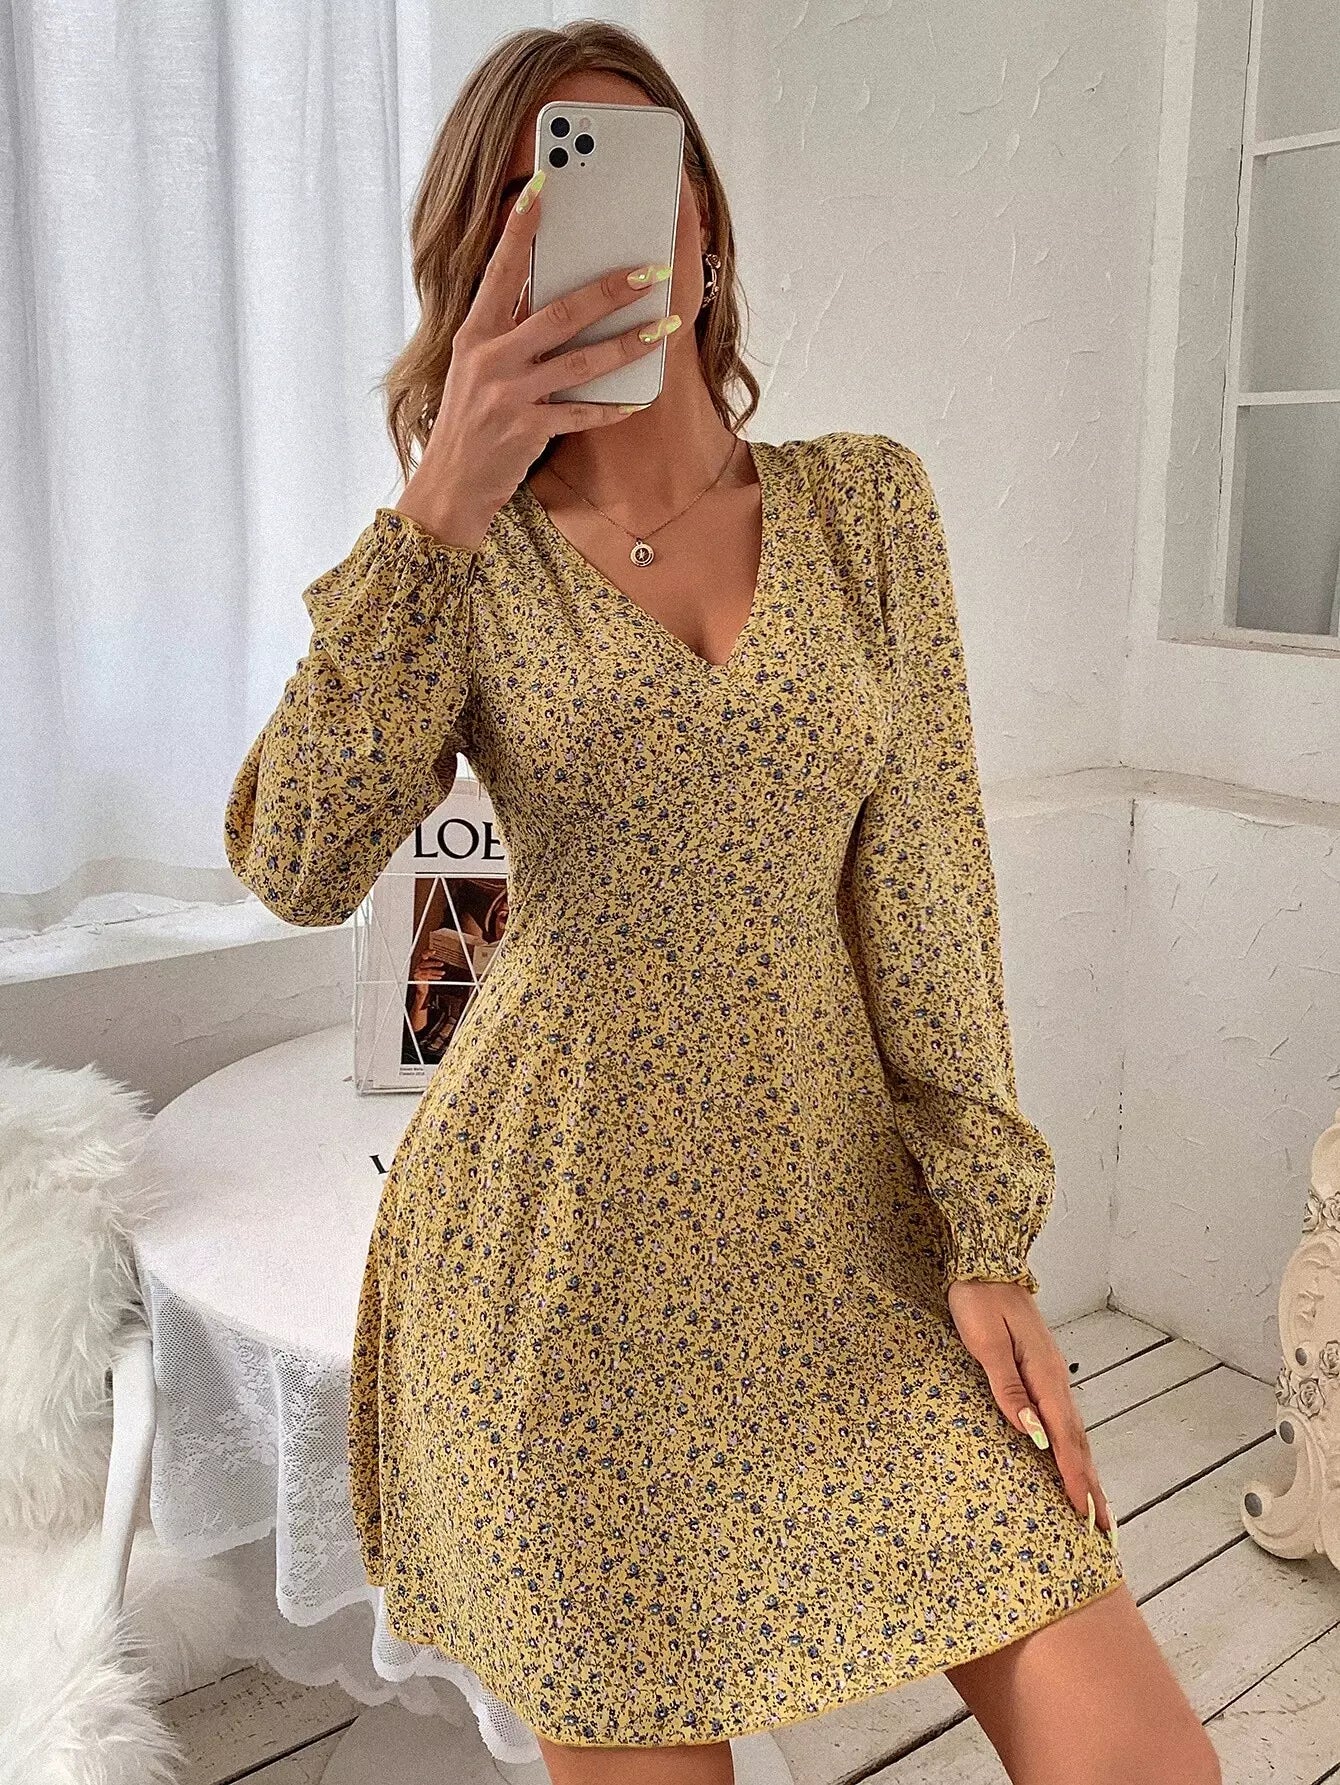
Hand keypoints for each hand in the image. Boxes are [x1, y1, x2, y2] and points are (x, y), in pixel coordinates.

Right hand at [398, 169, 675, 547]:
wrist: (449, 486)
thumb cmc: (467, 422)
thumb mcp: (474, 367)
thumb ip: (506, 332)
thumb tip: (550, 296)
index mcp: (474, 333)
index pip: (500, 269)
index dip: (521, 227)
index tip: (544, 185)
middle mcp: (490, 358)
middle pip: (560, 312)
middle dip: (611, 289)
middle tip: (651, 269)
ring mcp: (510, 395)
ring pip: (581, 361)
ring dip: (629, 343)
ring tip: (665, 327)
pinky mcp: (527, 431)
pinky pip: (581, 414)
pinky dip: (611, 407)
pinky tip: (637, 398)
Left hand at [947, 1279, 1114, 1536]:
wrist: (983, 1266)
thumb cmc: (979, 1301)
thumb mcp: (986, 1344)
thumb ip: (1009, 1388)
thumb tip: (1032, 1433)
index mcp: (1044, 1375)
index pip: (1064, 1439)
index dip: (1075, 1479)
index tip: (1085, 1515)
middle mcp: (1055, 1378)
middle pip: (1078, 1442)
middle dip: (1091, 1486)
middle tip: (1105, 1529)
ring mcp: (1051, 1374)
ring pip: (1074, 1432)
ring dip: (1087, 1470)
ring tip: (1097, 1506)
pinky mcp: (1042, 1371)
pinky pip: (1064, 1419)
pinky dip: (1074, 1447)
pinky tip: (1072, 1459)